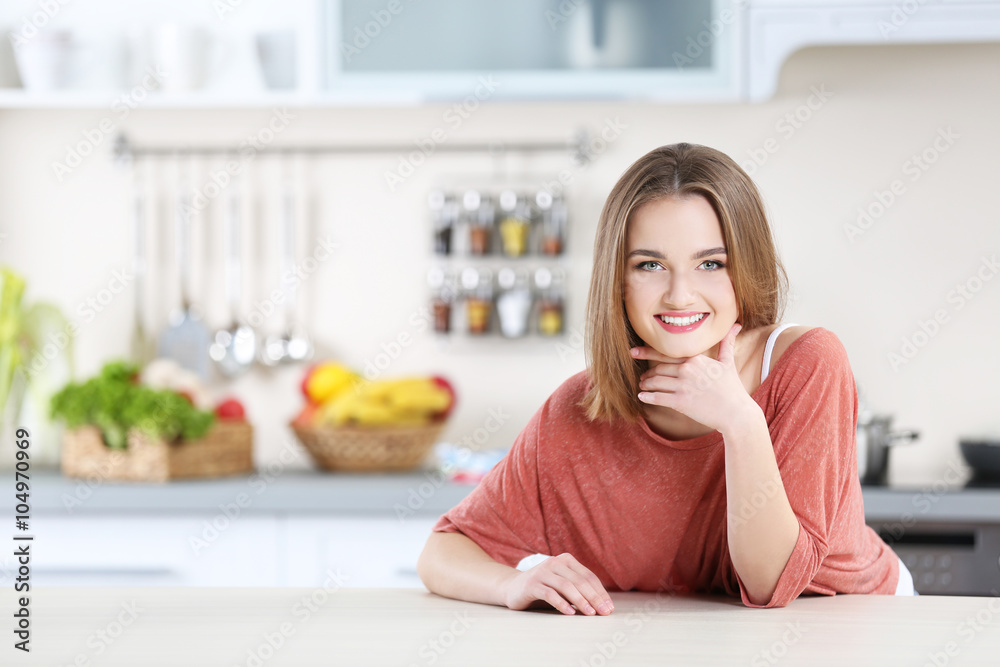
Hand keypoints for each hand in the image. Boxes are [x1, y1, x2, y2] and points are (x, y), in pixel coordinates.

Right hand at [501, 553, 613, 615]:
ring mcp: (542, 572)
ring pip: (566, 586)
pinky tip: (570, 613)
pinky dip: (561, 603)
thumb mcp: (563, 585)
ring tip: (590, 614)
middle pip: (579, 581)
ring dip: (581, 601)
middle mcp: (555, 562)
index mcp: (566, 560)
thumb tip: (602, 605)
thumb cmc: (544, 588)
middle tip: (604, 612)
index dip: (600, 592)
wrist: (513, 588)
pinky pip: (549, 593)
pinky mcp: (532, 584)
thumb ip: (578, 589)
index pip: (588, 576)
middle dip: (594, 598)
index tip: (609, 608)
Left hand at [633, 323, 756, 432]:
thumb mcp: (728, 362)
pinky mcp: (680, 402)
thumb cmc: (732, 388)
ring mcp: (683, 386)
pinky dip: (647, 397)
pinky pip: (657, 398)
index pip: (666, 353)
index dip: (647, 352)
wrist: (736, 413)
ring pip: (655, 382)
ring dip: (646, 384)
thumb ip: (726, 343)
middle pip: (658, 369)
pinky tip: (641, 397)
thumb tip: (736, 325)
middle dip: (648, 373)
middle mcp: (687, 370)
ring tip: (643, 386)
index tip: (634, 351)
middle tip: (642, 377)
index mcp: (695, 359)